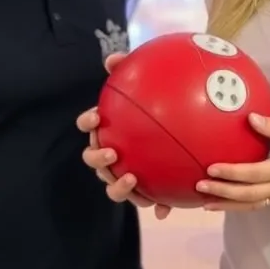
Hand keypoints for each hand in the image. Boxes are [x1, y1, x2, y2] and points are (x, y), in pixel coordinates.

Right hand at [78, 52, 172, 220]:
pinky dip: (154, 206)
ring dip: (118, 186)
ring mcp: (124, 174)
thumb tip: (111, 59)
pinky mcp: (145, 192)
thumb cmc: (155, 108)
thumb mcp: (146, 87)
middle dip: (98, 158)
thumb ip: (128, 71)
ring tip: (132, 178)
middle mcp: (111, 154)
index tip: (96, 117)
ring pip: (114, 187)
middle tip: (111, 151)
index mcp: (107, 130)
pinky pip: (147, 201)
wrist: (181, 132)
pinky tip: (164, 210)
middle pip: (94, 160)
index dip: (88, 122)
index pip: (89, 125)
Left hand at [196, 114, 269, 211]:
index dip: (232, 173)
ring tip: (206, 203)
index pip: (253, 173)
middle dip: (222, 192)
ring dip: (227, 205)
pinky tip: (225, 205)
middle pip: (247, 194)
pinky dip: (239, 207)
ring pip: (250, 205)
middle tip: (200, 186)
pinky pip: (257, 206)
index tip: (211, 168)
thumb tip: (250, 118)